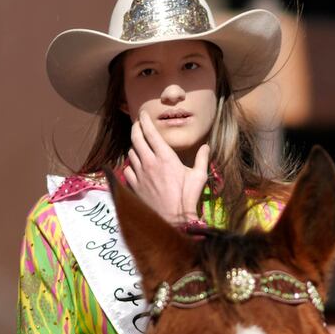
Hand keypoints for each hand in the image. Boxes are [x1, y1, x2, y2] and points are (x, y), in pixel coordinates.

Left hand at [123, 110, 208, 224]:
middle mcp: (150, 162)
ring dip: (134, 146)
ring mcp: (140, 174)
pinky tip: (135, 165)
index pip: (151, 132)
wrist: (173, 220)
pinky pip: (128, 169)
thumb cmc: (187, 198)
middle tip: (138, 124)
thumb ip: (202, 159)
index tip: (143, 113)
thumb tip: (206, 147)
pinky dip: (131, 164)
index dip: (145, 120)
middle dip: (136, 128)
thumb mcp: (199, 177)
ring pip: (131, 152)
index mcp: (165, 157)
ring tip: (138, 144)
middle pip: (136, 138)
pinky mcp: (134, 185)